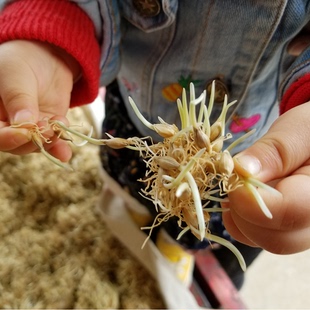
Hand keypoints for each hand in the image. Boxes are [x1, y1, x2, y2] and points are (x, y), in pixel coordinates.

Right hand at [0, 40, 79, 160]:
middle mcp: (6, 123)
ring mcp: (28, 127)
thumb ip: (19, 98)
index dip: (6, 138)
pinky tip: (65, 153)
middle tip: (47, 129)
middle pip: (14, 144)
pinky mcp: (47, 127)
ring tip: (58, 127)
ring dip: (48, 141)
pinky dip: (58, 149)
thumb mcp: (16, 74)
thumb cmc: (22, 60)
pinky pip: (51, 143)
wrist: (47, 56)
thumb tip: (23, 125)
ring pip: (34, 145)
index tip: (23, 133)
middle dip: (31, 140)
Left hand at [223, 102, 309, 253]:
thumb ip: (273, 151)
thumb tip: (241, 171)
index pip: (288, 214)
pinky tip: (243, 198)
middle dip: (243, 212)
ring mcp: (305, 230)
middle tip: (236, 181)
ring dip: (241, 217)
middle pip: (276, 240)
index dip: (250, 200)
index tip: (233, 177)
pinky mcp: (292, 229)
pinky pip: (263, 237)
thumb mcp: (297, 130)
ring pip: (266, 242)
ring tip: (242, 187)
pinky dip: (244, 221)